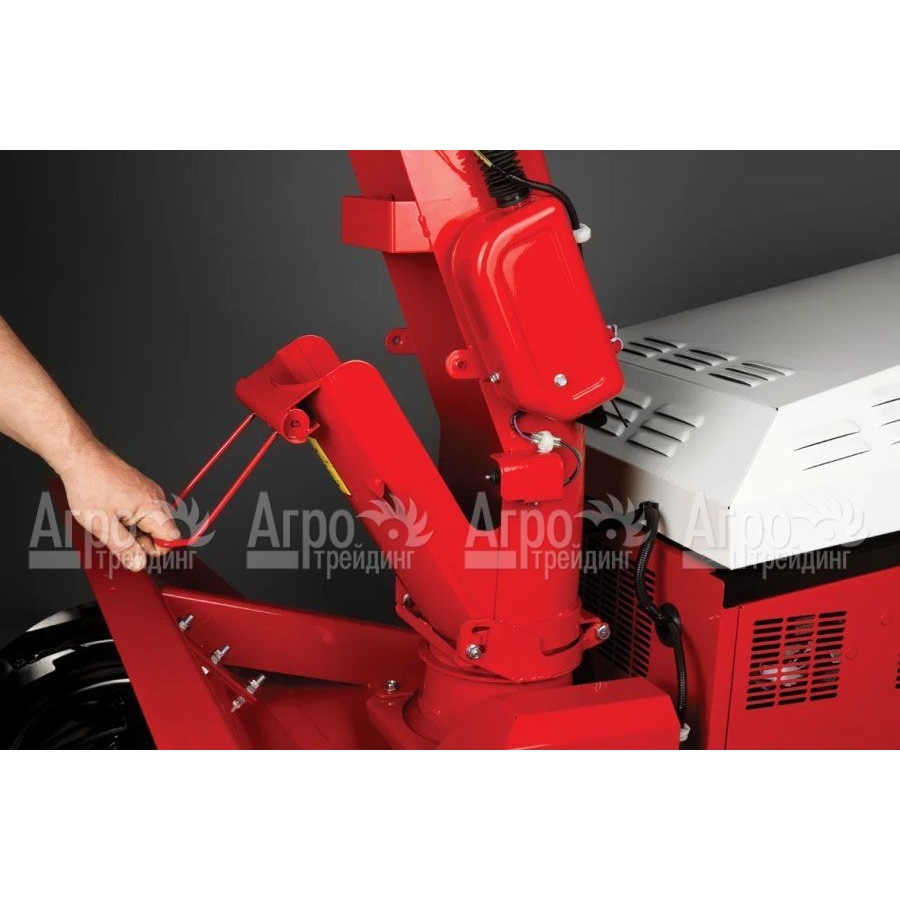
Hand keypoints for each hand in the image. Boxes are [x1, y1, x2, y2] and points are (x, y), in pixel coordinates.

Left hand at [59, 440, 179, 570]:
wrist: (81, 458)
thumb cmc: (90, 484)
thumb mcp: (103, 525)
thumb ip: (124, 547)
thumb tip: (139, 564)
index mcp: (152, 507)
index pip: (171, 538)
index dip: (153, 550)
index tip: (133, 549)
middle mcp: (156, 498)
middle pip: (163, 531)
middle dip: (142, 540)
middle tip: (117, 535)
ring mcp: (149, 491)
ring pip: (152, 522)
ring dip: (135, 530)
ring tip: (111, 523)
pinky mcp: (140, 488)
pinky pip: (144, 511)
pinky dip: (131, 518)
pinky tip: (112, 514)